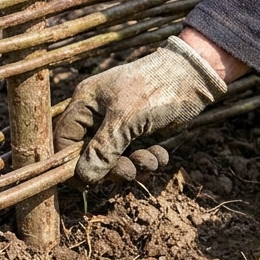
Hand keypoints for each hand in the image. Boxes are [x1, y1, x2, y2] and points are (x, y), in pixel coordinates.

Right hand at [54, 35, 226, 182]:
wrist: (195, 75)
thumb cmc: (155, 88)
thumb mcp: (125, 119)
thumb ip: (102, 150)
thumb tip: (83, 178)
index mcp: (85, 103)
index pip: (64, 138)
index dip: (70, 163)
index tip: (86, 183)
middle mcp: (98, 114)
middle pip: (90, 154)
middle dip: (111, 168)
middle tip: (128, 172)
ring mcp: (120, 124)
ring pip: (115, 159)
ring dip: (134, 166)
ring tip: (151, 160)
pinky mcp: (140, 132)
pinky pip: (136, 156)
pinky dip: (149, 160)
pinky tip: (160, 152)